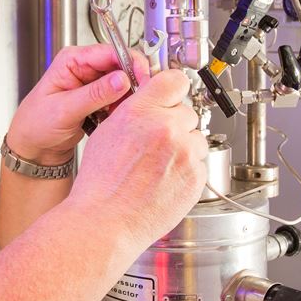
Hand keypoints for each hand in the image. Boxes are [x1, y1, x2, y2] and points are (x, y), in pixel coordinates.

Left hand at [7, 44, 149, 164]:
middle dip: (132, 83)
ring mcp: (93, 82)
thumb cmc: (36, 124)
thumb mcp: (64, 109)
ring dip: (128, 98)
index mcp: (72, 60)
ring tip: (120, 114)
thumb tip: (121, 80)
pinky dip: (122, 108)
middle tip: (137, 101)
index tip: (143, 78)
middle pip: (121, 65)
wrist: (33, 145)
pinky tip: (115, 118)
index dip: (130, 63)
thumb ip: (94, 95)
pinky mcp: (100, 98)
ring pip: (124, 83)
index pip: (110, 52)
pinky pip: (120, 98)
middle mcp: (85, 67)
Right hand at [68, 70, 208, 245]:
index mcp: (141, 112)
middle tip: (157, 142)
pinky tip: (165, 179)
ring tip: (160, 165)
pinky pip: (200, 164)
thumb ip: (135, 112)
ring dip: (184, 147)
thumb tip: (151, 103)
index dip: (173, 88)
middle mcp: (166, 128)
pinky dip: (187, 170)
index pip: (175, 80)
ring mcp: (185, 153)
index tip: (173, 95)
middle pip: (187, 111)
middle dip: (175, 124)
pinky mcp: (196, 177)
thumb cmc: (100, 183)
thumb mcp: (108, 132)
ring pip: (197, 138)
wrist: (106, 220)